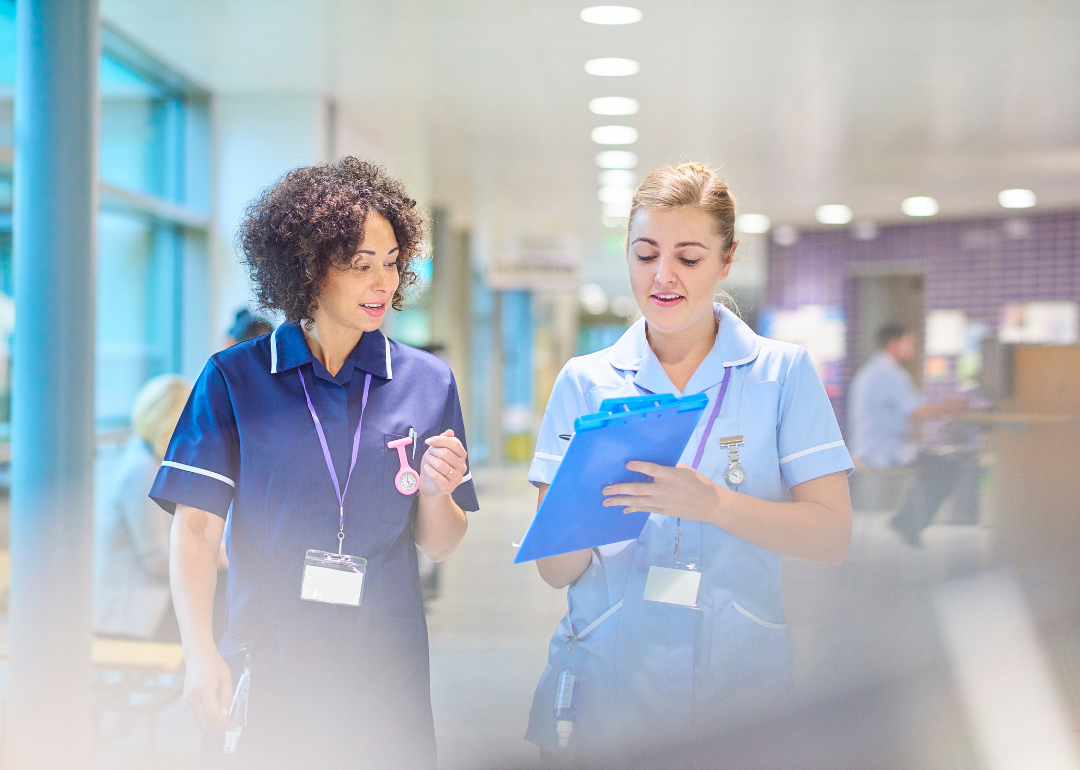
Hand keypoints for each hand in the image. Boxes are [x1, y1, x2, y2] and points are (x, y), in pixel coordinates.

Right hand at [183, 646, 235, 732]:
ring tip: (221, 720)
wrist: (198, 657)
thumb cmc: (214, 666)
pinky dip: (204, 721)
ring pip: (198, 724)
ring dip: (211, 727)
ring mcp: (186, 700)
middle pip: (205, 723)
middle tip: (228, 724)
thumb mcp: (226, 678)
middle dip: (218, 727)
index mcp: (205, 688)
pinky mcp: (185, 702)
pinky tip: (213, 714)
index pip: (214, 715)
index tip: (233, 726)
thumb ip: (227, 697)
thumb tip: (226, 715)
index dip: (224, 724)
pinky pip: (194, 718)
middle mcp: (193, 696)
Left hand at [418, 429, 467, 497]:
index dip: (440, 440)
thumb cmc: (434, 466)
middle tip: (428, 453)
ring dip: (430, 461)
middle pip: (447, 453)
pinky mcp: (449, 487)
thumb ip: (443, 440)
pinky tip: (427, 468)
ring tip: (428, 461)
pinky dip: (429, 471)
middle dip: (433, 451)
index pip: (454, 443)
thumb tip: (449, 431)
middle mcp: (462, 466)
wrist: (429, 484)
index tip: (428, 441)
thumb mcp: (437, 450)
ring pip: (441, 464)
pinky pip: (437, 477)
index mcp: (461, 455)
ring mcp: (457, 478)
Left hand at [601, 461, 727, 522]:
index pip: (652, 470)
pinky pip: (645, 509)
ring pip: (638, 502)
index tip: (627, 464)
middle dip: (620, 489)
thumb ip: (669, 469)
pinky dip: (633, 509)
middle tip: (605, 489)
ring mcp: (662, 502)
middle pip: (638, 489)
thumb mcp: (686, 470)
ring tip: (606, 501)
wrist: (710, 505)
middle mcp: (664, 489)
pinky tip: (624, 509)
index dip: (639, 467)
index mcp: (671, 475)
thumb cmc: (699, 483)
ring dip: (621, 501)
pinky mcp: (663, 511)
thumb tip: (654, 469)